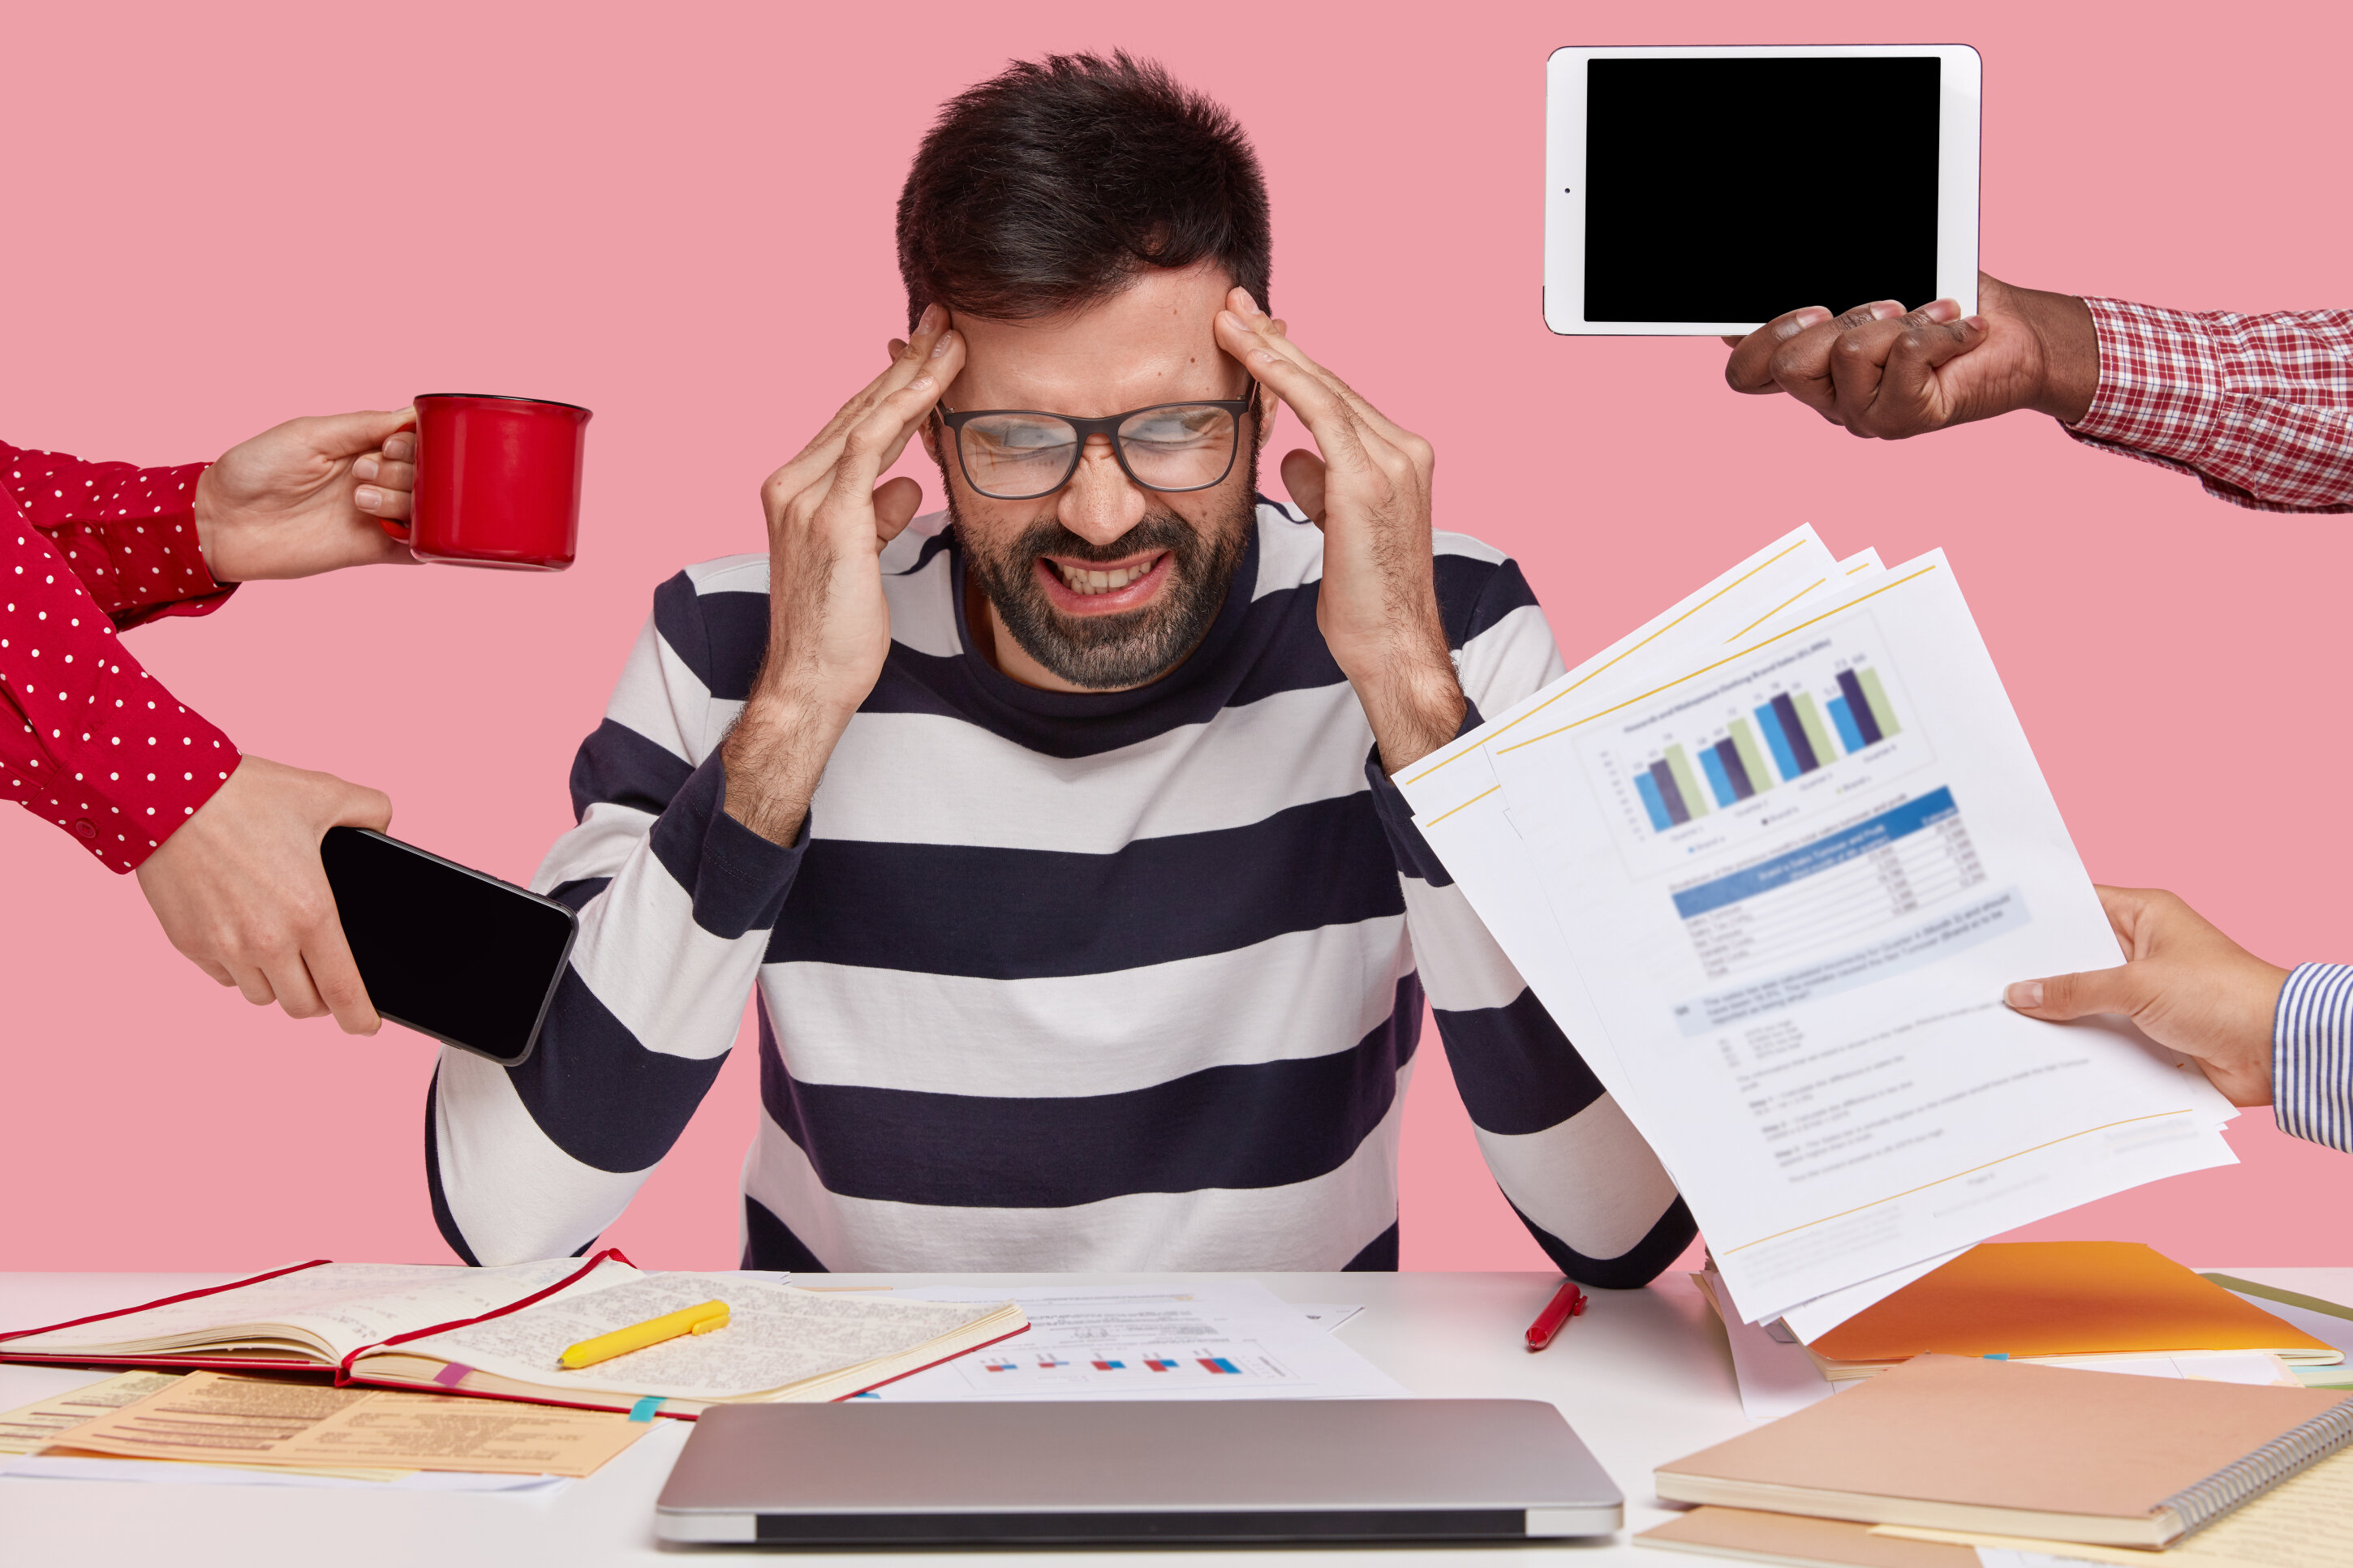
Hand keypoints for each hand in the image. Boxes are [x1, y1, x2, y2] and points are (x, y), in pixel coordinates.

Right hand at [135, 755, 393, 1033]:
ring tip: (286, 954)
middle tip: (325, 978)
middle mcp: (267, 941)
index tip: (365, 1027)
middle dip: (319, 998)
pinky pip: (223, 976)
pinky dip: (239, 967)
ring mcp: (223, 947)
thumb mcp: (326, 792)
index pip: (342, 990)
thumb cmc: (246, 792)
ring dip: (278, 982)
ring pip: (261, 994)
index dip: (359, 1017)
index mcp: (311, 913)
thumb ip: (371, 811)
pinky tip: (245, 937)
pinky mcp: (188, 944)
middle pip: (301, 1005)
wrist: (165, 793)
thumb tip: (384, 831)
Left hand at [194, 409, 420, 580]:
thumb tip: (413, 416)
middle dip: (404, 471)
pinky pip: (419, 549)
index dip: (415, 444)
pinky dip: (424, 540)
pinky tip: (396, 529)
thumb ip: (363, 425)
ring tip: (360, 501)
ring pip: (427, 509)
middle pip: (427, 474)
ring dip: (404, 501)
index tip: (388, 447)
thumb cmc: (255, 470)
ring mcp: (376, 516)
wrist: (222, 523)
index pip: (417, 441)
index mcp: (362, 446)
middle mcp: (377, 480)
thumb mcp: (309, 434)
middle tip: (361, 475)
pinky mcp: (372, 551)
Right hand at [719, 307, 965, 843]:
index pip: (852, 423)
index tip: (930, 348)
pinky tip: (934, 385)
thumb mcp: (862, 560)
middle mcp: (791, 484)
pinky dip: (903, 410)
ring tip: (951, 338)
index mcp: (796, 490)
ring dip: (912, 374)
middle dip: (906, 361)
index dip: (893, 384)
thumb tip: (904, 486)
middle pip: (858, 408)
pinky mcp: (828, 518)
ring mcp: (804, 498)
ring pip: (865, 417)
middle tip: (944, 320)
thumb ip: (875, 514)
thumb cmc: (837, 632)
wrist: (809, 683)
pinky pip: (869, 447)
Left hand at [1213, 289, 1463, 774]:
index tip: (1254, 332)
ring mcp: (1393, 461)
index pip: (1336, 398)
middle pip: (1329, 382)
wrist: (1393, 645)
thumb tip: (1293, 458)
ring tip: (1227, 320)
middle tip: (1232, 305)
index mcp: (1400, 459)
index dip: (1291, 362)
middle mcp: (1405, 450)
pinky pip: (1321, 413)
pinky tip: (1251, 355)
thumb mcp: (1336, 529)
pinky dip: (1284, 378)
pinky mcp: (1371, 480)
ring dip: (1271, 350)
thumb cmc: (1363, 599)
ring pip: (1323, 389)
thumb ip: (1320, 486)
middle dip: (1277, 341)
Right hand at [1719, 274, 2098, 437]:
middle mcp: (1827, 399)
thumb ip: (1827, 290)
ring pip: (1847, 353)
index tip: (1813, 307)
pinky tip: (1956, 330)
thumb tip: (1772, 287)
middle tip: (1885, 308)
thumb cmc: (1945, 303)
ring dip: (1896, 321)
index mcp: (1810, 369)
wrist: (2016, 334)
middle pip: (1787, 363)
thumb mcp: (1875, 288)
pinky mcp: (1902, 419)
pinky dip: (1937, 330)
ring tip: (1927, 319)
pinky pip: (1902, 357)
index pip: (1747, 373)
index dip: (1758, 339)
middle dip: (1838, 319)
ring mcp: (1861, 415)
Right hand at [2004, 886, 2286, 1106]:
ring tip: (2000, 1021)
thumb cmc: (2222, 996)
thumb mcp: (2138, 985)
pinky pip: (2103, 1034)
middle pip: (2076, 957)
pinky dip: (2079, 1043)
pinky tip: (2040, 1052)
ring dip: (2057, 1014)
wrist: (2278, 1050)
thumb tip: (2021, 993)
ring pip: (2087, 999)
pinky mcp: (2152, 1031)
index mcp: (2145, 916)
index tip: (1989, 930)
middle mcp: (2143, 950)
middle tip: (1982, 982)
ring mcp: (2147, 992)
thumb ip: (2075, 990)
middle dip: (2038, 973)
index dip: (2036, 919)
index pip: (2077, 906)